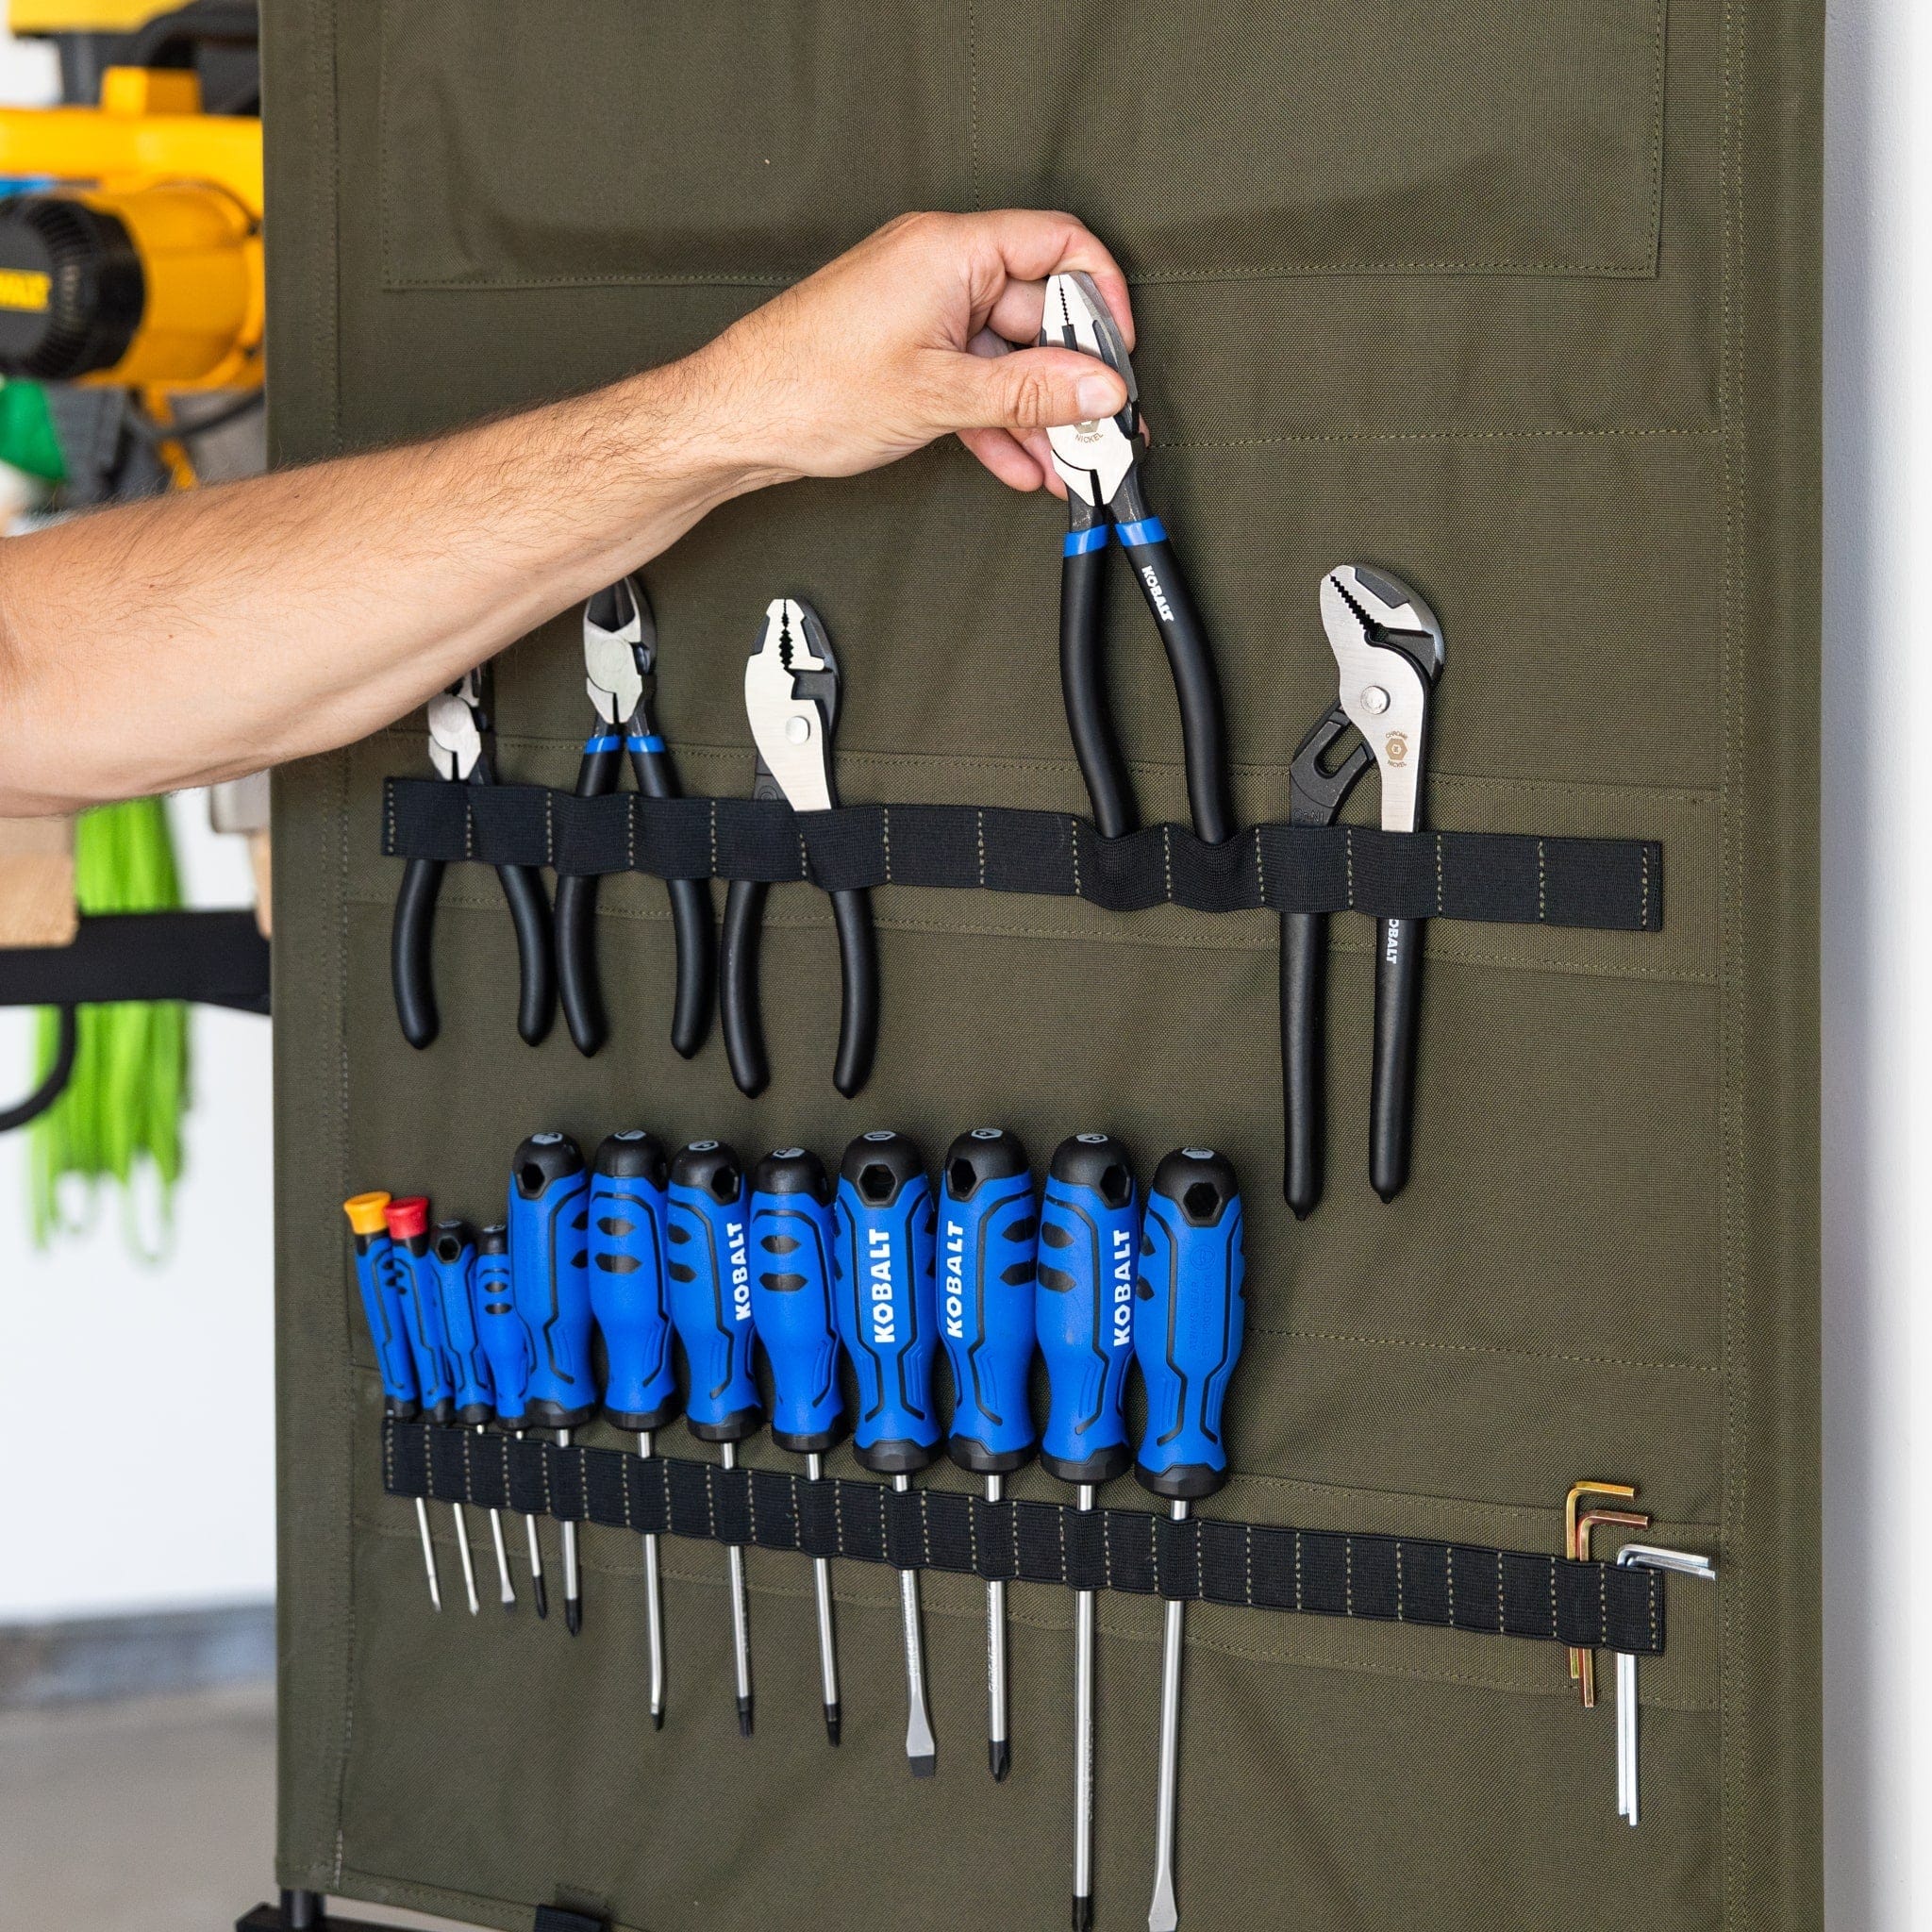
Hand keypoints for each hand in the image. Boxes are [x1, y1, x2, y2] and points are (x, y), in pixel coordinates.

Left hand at [690, 210, 1133, 496]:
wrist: (736, 421)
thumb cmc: (807, 388)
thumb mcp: (940, 395)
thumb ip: (1029, 393)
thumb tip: (1097, 389)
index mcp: (949, 249)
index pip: (1058, 245)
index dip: (1102, 297)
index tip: (1118, 354)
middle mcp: (938, 267)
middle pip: (1038, 311)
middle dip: (1070, 377)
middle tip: (1099, 427)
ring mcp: (923, 311)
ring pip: (1007, 356)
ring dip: (1038, 413)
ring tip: (1066, 461)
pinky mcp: (909, 351)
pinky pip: (974, 378)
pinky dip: (998, 420)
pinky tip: (1021, 463)